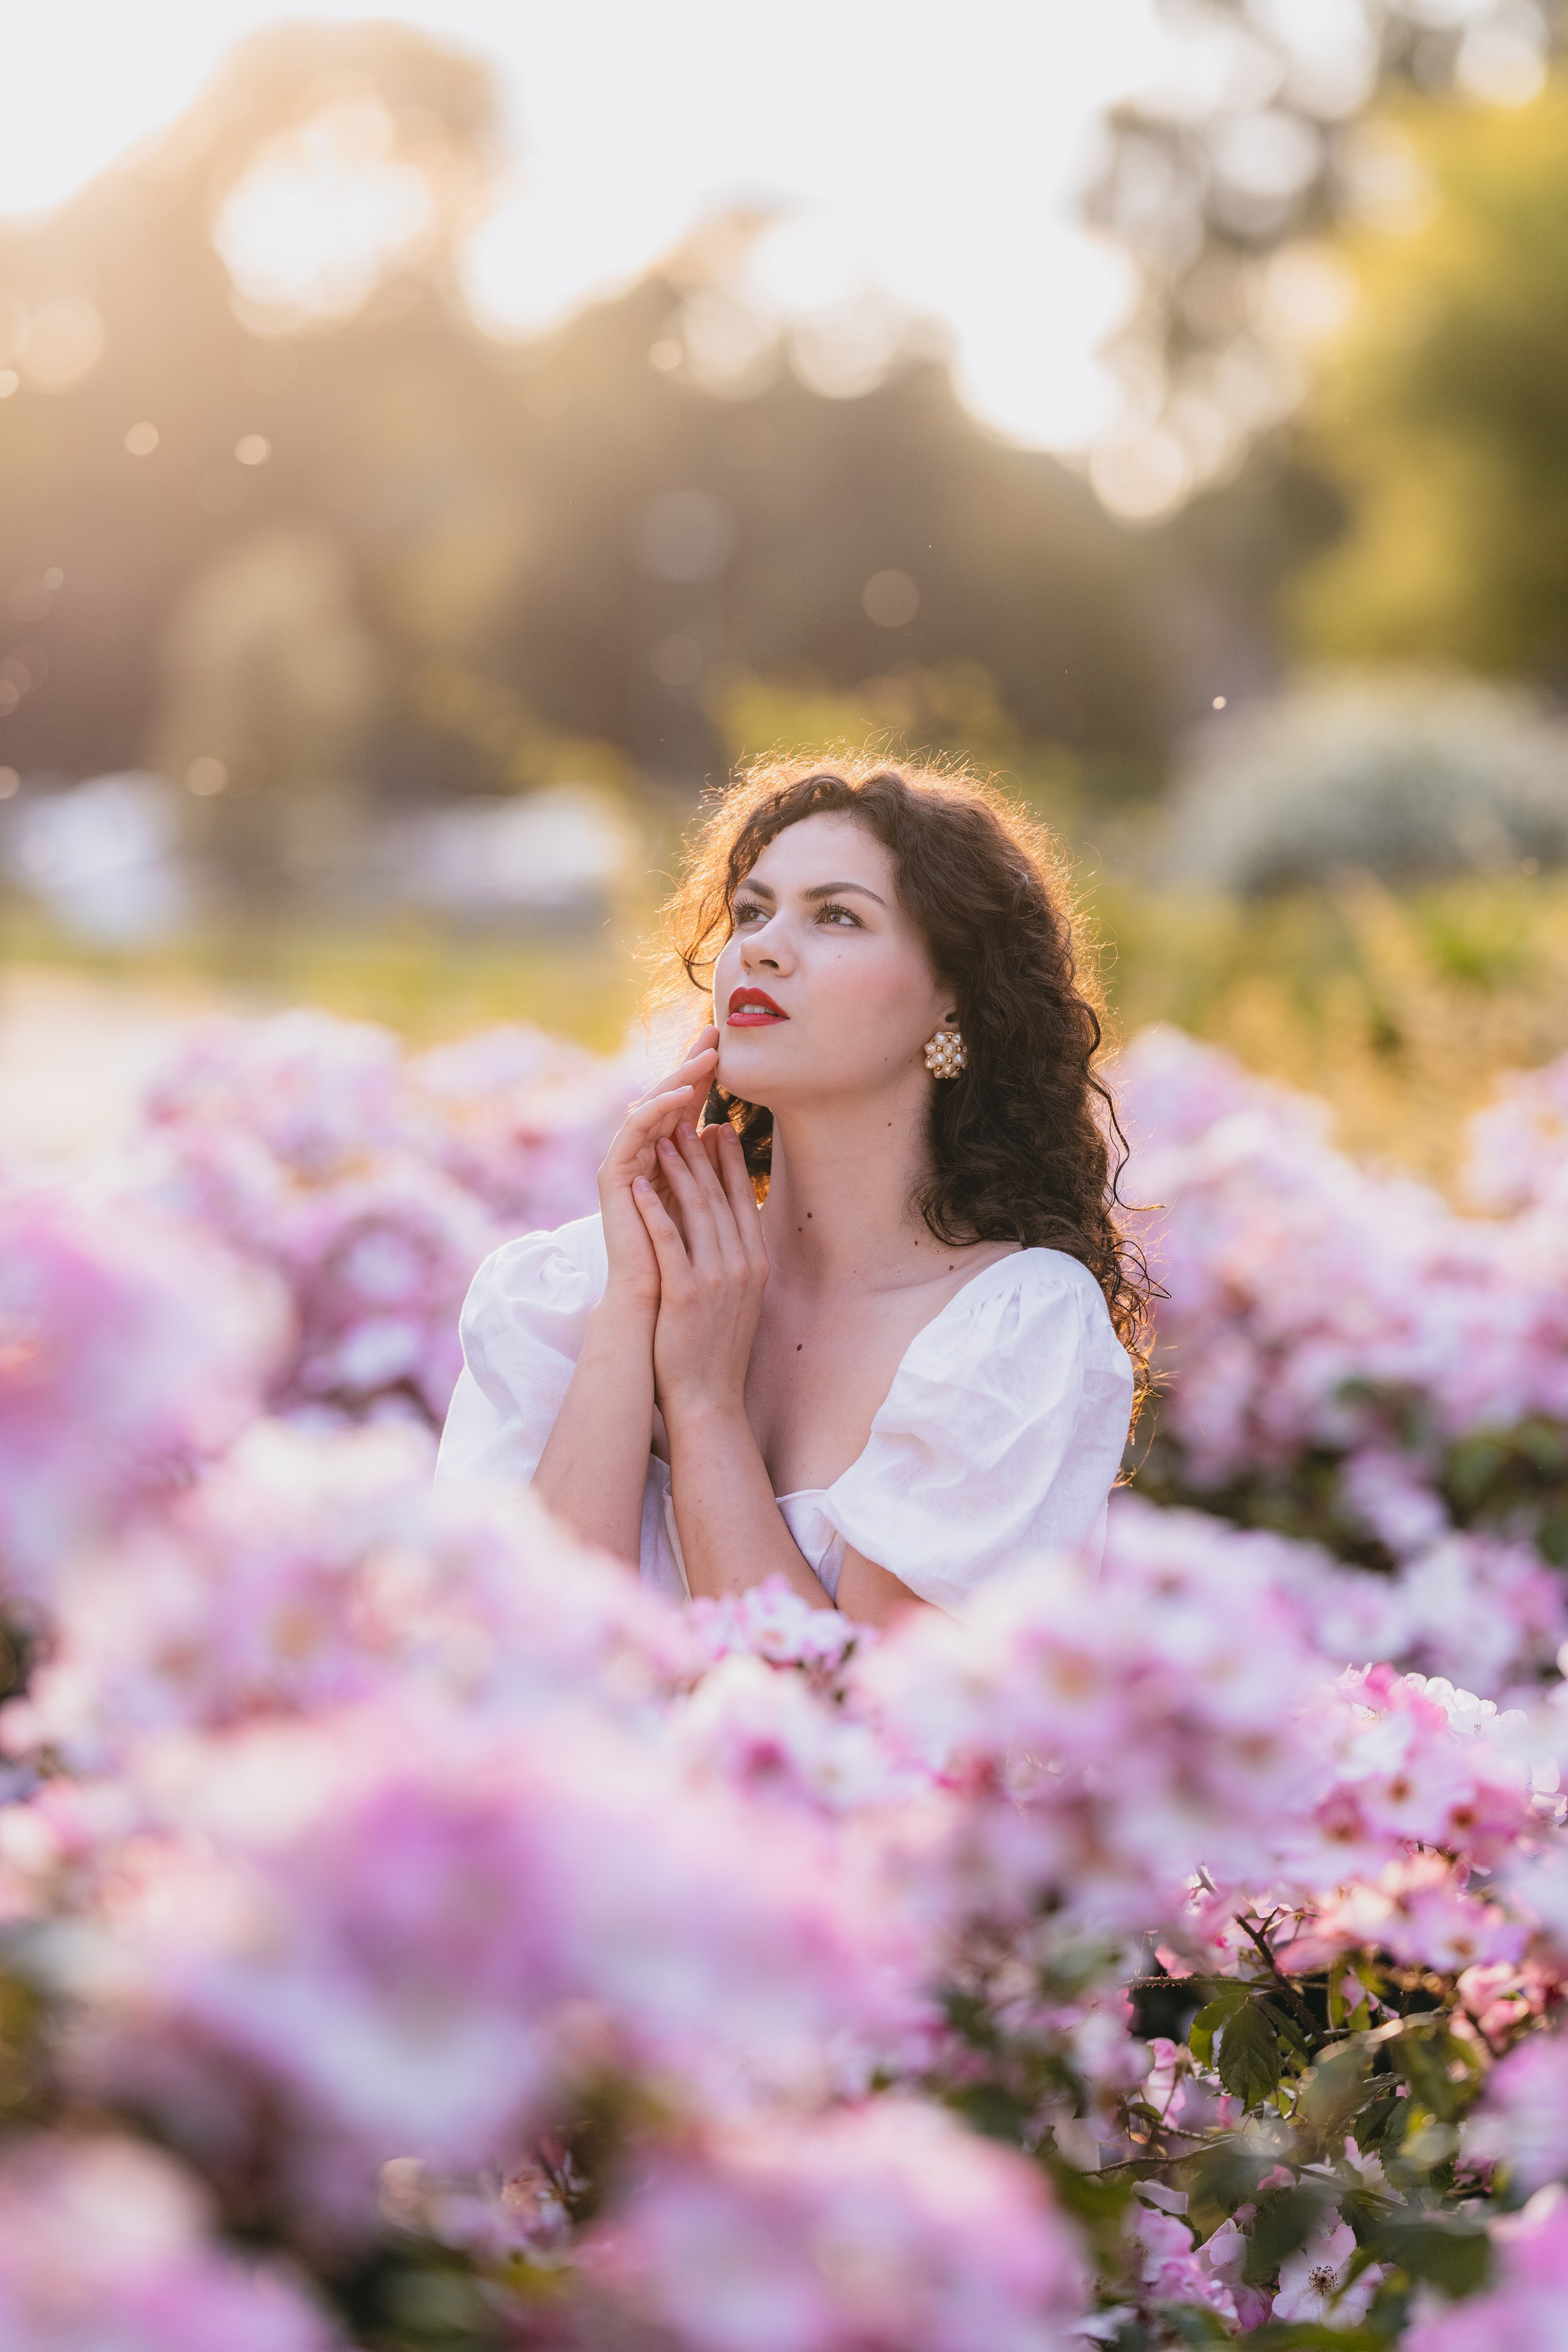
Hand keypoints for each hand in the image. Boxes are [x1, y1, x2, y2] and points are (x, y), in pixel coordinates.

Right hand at [597, 1027, 718, 1314]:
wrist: (656, 1304)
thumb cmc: (685, 1262)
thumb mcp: (705, 1202)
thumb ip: (707, 1167)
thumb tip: (720, 1129)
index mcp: (663, 1159)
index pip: (684, 1107)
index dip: (703, 1077)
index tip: (728, 1047)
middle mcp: (640, 1156)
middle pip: (665, 1098)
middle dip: (690, 1064)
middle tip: (714, 1032)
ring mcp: (624, 1164)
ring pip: (649, 1107)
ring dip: (678, 1079)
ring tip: (706, 1056)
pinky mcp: (613, 1177)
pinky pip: (634, 1132)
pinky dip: (656, 1112)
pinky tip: (682, 1096)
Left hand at [632, 1117, 768, 1421]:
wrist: (709, 1398)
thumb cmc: (717, 1348)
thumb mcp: (738, 1297)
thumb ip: (735, 1258)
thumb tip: (726, 1221)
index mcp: (756, 1264)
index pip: (743, 1200)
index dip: (731, 1161)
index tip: (719, 1128)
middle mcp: (741, 1266)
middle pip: (720, 1197)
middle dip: (703, 1154)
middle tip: (688, 1118)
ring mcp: (715, 1279)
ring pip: (697, 1211)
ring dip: (679, 1170)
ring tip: (663, 1137)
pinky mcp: (684, 1293)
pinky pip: (668, 1242)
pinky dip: (654, 1210)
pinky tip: (639, 1184)